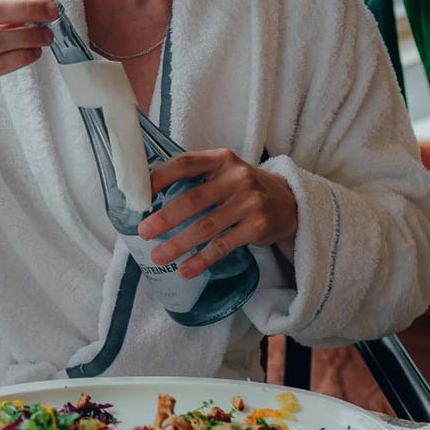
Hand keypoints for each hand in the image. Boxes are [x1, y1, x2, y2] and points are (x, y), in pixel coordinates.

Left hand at [137, 148, 297, 278]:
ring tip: (158, 257)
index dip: (160, 177)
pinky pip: (223, 245)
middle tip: (143, 232)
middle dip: (165, 218)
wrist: (289, 202)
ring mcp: (249, 202)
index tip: (140, 194)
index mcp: (221, 159)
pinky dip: (201, 260)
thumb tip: (148, 197)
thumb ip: (195, 179)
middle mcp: (237, 177)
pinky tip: (185, 270)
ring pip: (206, 226)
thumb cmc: (243, 189)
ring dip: (179, 244)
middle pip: (193, 199)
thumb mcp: (224, 172)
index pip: (185, 163)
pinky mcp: (257, 226)